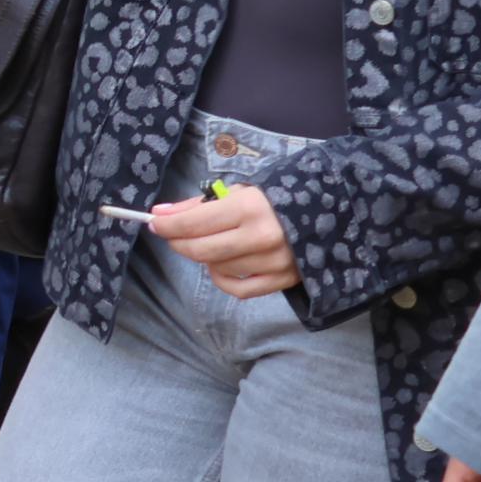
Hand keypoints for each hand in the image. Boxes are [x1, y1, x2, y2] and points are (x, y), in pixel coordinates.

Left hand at [149, 182, 297, 296]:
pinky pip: (240, 290)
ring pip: (218, 268)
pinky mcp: (283, 281)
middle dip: (178, 243)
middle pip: (202, 250)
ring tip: (209, 243)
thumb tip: (160, 214)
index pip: (194, 223)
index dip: (168, 225)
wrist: (326, 215)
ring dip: (204, 258)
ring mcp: (274, 262)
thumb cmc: (274, 199)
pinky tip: (221, 266)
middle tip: (172, 236)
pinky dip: (223, 279)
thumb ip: (198, 205)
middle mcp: (261, 237)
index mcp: (249, 208)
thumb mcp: (238, 192)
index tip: (154, 222)